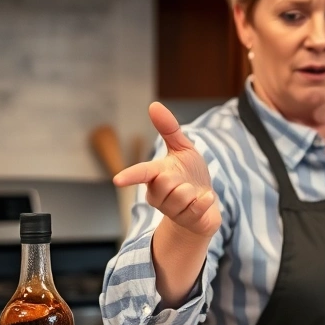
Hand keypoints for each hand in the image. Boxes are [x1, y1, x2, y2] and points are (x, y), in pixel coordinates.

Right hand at [114, 102, 220, 238]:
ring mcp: (170, 210)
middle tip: (185, 182)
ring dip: (193, 191)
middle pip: (167, 181)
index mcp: (155, 175)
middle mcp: (157, 194)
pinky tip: (204, 199)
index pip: (141, 173)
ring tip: (193, 194)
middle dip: (181, 179)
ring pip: (182, 194)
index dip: (130, 176)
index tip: (117, 180)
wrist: (206, 204)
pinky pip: (197, 206)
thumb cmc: (190, 175)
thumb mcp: (183, 149)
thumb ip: (169, 129)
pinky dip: (205, 200)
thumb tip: (153, 105)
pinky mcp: (187, 220)